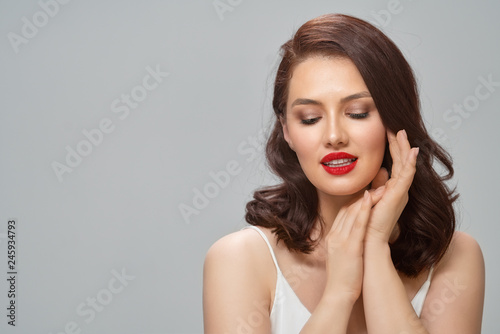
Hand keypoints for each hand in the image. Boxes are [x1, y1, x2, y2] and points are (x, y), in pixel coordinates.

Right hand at [324, 190, 373, 302]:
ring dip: (366, 199)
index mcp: (333, 237)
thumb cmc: (342, 279)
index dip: (355, 201)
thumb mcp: (340, 257)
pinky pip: (357, 224)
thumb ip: (344, 244)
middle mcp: (335, 235)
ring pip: (352, 213)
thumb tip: (354, 238)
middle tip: (377, 186)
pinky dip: (363, 210)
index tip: (367, 193)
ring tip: (379, 188)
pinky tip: (370, 200)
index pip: (343, 213)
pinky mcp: (350, 247)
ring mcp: (341, 240)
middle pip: (347, 209)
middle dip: (362, 196)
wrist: (337, 294)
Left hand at [365, 129, 418, 243]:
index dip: (393, 149)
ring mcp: (400, 192)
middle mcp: (399, 189)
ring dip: (405, 149)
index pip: (394, 164)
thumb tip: (380, 171)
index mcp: (393, 190)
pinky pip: (407, 176)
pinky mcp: (399, 195)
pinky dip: (410, 163)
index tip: (389, 133)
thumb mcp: (371, 197)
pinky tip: (413, 151)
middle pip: (401, 162)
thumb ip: (377, 185)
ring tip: (403, 133)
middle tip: (397, 128)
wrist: (368, 238)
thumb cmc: (369, 221)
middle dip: (399, 144)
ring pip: (405, 165)